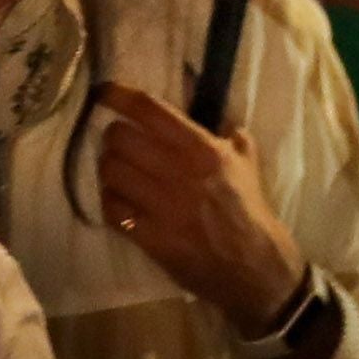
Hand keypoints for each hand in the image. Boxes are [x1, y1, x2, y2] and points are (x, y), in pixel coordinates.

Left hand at [91, 82, 305, 335]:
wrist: (254, 266)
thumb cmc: (249, 210)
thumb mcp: (247, 162)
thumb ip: (230, 136)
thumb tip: (218, 116)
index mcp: (202, 149)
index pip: (149, 111)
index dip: (119, 96)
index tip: (103, 91)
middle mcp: (179, 172)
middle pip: (119, 138)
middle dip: (113, 138)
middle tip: (118, 144)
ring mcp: (162, 206)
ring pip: (110, 172)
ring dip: (108, 170)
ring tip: (117, 173)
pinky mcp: (150, 237)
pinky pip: (112, 209)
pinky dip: (110, 202)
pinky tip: (119, 202)